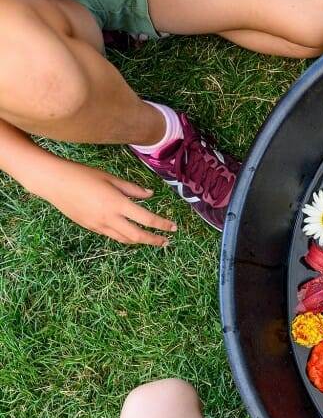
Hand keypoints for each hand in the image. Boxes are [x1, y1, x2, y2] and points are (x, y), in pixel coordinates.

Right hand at [28, 158, 176, 245]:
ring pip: (124, 239)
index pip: (146, 219)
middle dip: (154, 240)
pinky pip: (111, 235)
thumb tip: (150, 195)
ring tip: (151, 240)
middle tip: (166, 241)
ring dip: (139, 241)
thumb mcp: (110, 178)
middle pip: (137, 236)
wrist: (53, 182)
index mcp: (117, 203)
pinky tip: (130, 233)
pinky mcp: (90, 227)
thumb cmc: (82, 175)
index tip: (174, 228)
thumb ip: (132, 189)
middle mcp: (109, 218)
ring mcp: (98, 225)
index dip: (162, 225)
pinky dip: (124, 236)